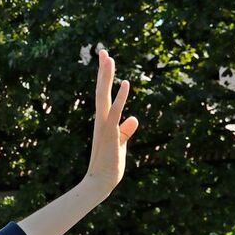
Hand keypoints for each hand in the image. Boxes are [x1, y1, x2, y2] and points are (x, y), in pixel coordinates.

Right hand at [85, 49, 138, 193]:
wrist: (100, 183)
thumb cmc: (109, 166)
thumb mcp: (121, 144)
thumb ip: (126, 130)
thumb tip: (134, 118)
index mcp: (104, 121)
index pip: (104, 95)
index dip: (105, 77)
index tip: (106, 60)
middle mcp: (101, 120)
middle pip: (101, 90)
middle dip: (103, 70)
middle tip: (103, 51)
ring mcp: (105, 125)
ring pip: (104, 96)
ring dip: (106, 77)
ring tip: (108, 58)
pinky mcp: (111, 133)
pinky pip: (116, 111)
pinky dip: (120, 97)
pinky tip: (124, 83)